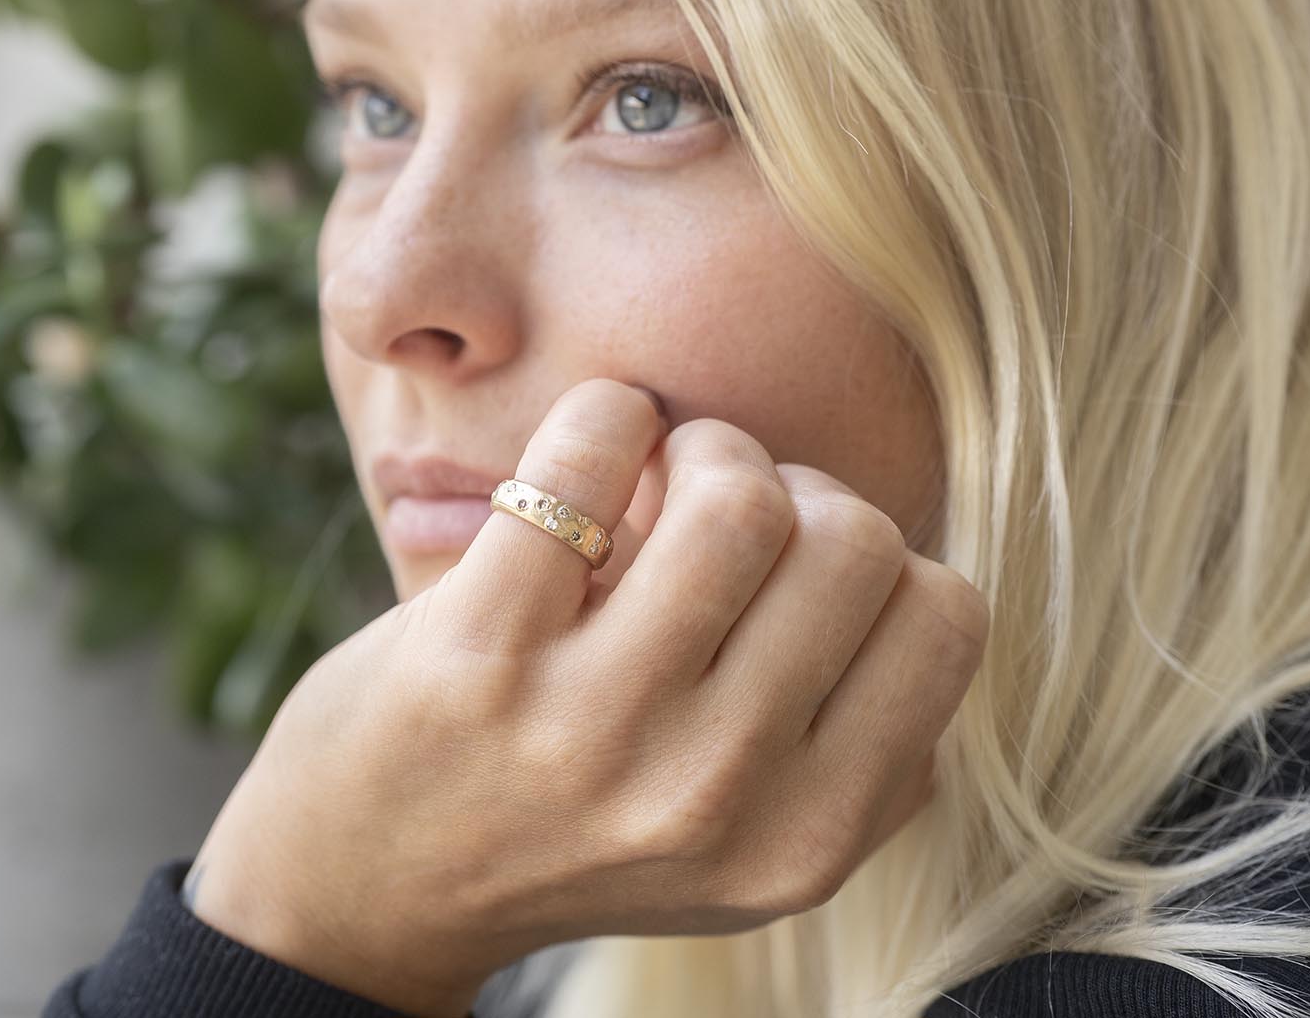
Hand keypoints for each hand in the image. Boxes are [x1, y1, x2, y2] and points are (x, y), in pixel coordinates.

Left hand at [185, 378, 988, 1017]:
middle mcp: (712, 797)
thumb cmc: (575, 833)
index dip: (885, 560)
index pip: (947, 618)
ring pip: (741, 494)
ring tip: (656, 480)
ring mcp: (590, 728)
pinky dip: (607, 416)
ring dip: (705, 447)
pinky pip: (594, 450)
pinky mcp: (475, 652)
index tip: (802, 569)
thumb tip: (913, 584)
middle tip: (722, 515)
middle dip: (801, 491)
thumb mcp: (744, 845)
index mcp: (803, 841)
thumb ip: (859, 753)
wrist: (362, 892)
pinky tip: (587, 454)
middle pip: (858, 537)